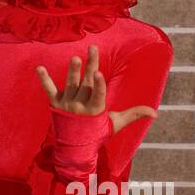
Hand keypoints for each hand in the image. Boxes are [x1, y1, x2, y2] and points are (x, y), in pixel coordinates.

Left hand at [36, 44, 157, 134]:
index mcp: (95, 111)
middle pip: (87, 83)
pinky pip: (49, 89)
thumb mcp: (116, 123)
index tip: (99, 73)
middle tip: (93, 48)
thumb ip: (134, 114)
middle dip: (91, 65)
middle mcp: (80, 107)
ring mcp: (66, 105)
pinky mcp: (55, 103)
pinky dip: (43, 79)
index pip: (98, 95)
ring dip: (72, 71)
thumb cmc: (98, 132)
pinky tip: (38, 67)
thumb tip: (156, 113)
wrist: (75, 147)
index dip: (99, 85)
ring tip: (75, 58)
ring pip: (70, 84)